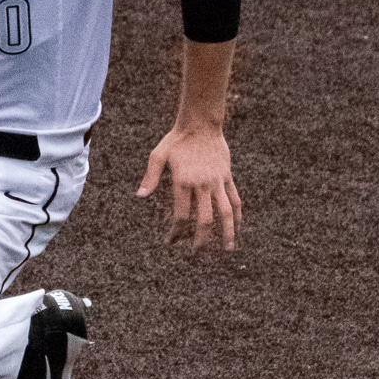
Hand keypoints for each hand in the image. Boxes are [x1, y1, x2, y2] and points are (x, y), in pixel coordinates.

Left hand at [137, 122, 241, 252]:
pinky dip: (238, 214)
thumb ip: (150, 177)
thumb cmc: (177, 140)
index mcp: (183, 181)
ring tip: (228, 250)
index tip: (171, 242)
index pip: (181, 215)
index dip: (176, 232)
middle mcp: (202, 184)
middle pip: (205, 220)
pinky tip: (239, 226)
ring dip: (227, 232)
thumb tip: (140, 196)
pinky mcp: (227, 177)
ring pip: (225, 213)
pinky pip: (235, 199)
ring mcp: (217, 181)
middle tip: (196, 254)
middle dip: (201, 240)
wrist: (201, 123)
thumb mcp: (158, 155)